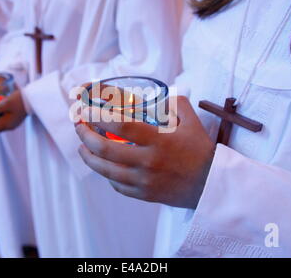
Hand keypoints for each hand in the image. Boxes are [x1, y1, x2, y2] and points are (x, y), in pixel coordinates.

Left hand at [75, 96, 215, 208]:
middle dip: (85, 135)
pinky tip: (104, 165)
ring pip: (105, 170)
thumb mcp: (191, 121)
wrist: (211, 185)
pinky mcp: (143, 195)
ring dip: (88, 156)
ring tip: (81, 146)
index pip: (121, 125)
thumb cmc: (200, 151)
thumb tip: (160, 95)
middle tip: (79, 126)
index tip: (87, 110)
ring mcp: (144, 181)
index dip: (99, 116)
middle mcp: (148, 161)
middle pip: (105, 149)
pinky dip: (106, 174)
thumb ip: (175, 103)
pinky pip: (116, 185)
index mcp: (158, 140)